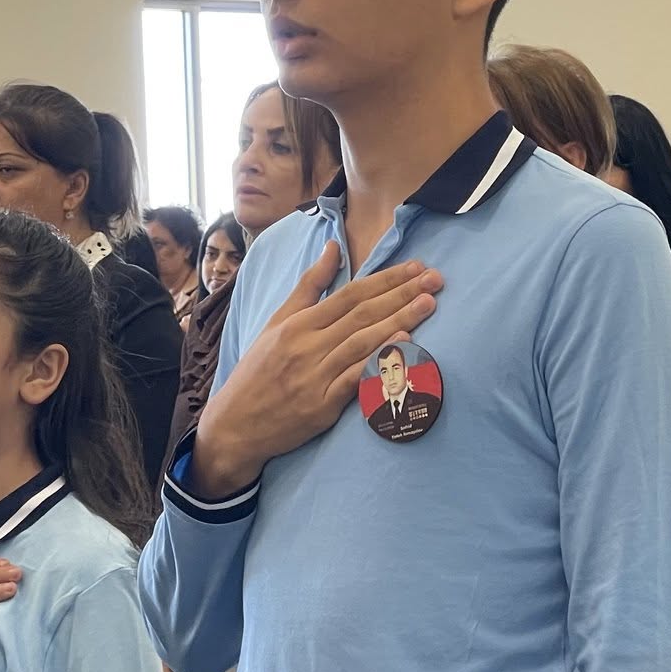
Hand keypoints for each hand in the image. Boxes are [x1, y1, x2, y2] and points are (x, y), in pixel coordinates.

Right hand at [188, 242, 441, 496]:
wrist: (235, 424)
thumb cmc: (259, 370)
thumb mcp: (277, 322)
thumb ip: (310, 286)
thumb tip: (334, 247)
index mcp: (297, 323)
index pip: (350, 294)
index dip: (385, 279)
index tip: (416, 268)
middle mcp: (306, 346)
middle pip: (362, 314)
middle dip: (402, 294)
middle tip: (435, 280)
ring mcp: (315, 377)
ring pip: (362, 342)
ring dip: (399, 321)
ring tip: (429, 305)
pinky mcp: (321, 406)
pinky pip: (355, 379)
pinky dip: (379, 361)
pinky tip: (404, 345)